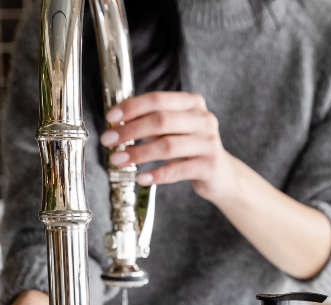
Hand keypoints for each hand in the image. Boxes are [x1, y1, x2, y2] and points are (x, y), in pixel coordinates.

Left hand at [101, 92, 238, 203]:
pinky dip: (156, 174)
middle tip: (108, 140)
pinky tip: (141, 178)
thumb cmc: (191, 149)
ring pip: (167, 146)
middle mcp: (203, 119)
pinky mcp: (209, 166)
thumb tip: (118, 123)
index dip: (132, 107)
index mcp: (193, 104)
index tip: (110, 117)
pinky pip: (177, 170)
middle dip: (130, 130)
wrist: (222, 175)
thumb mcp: (174, 130)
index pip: (158, 99)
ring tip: (118, 160)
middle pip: (161, 120)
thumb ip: (151, 123)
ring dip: (138, 154)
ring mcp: (208, 142)